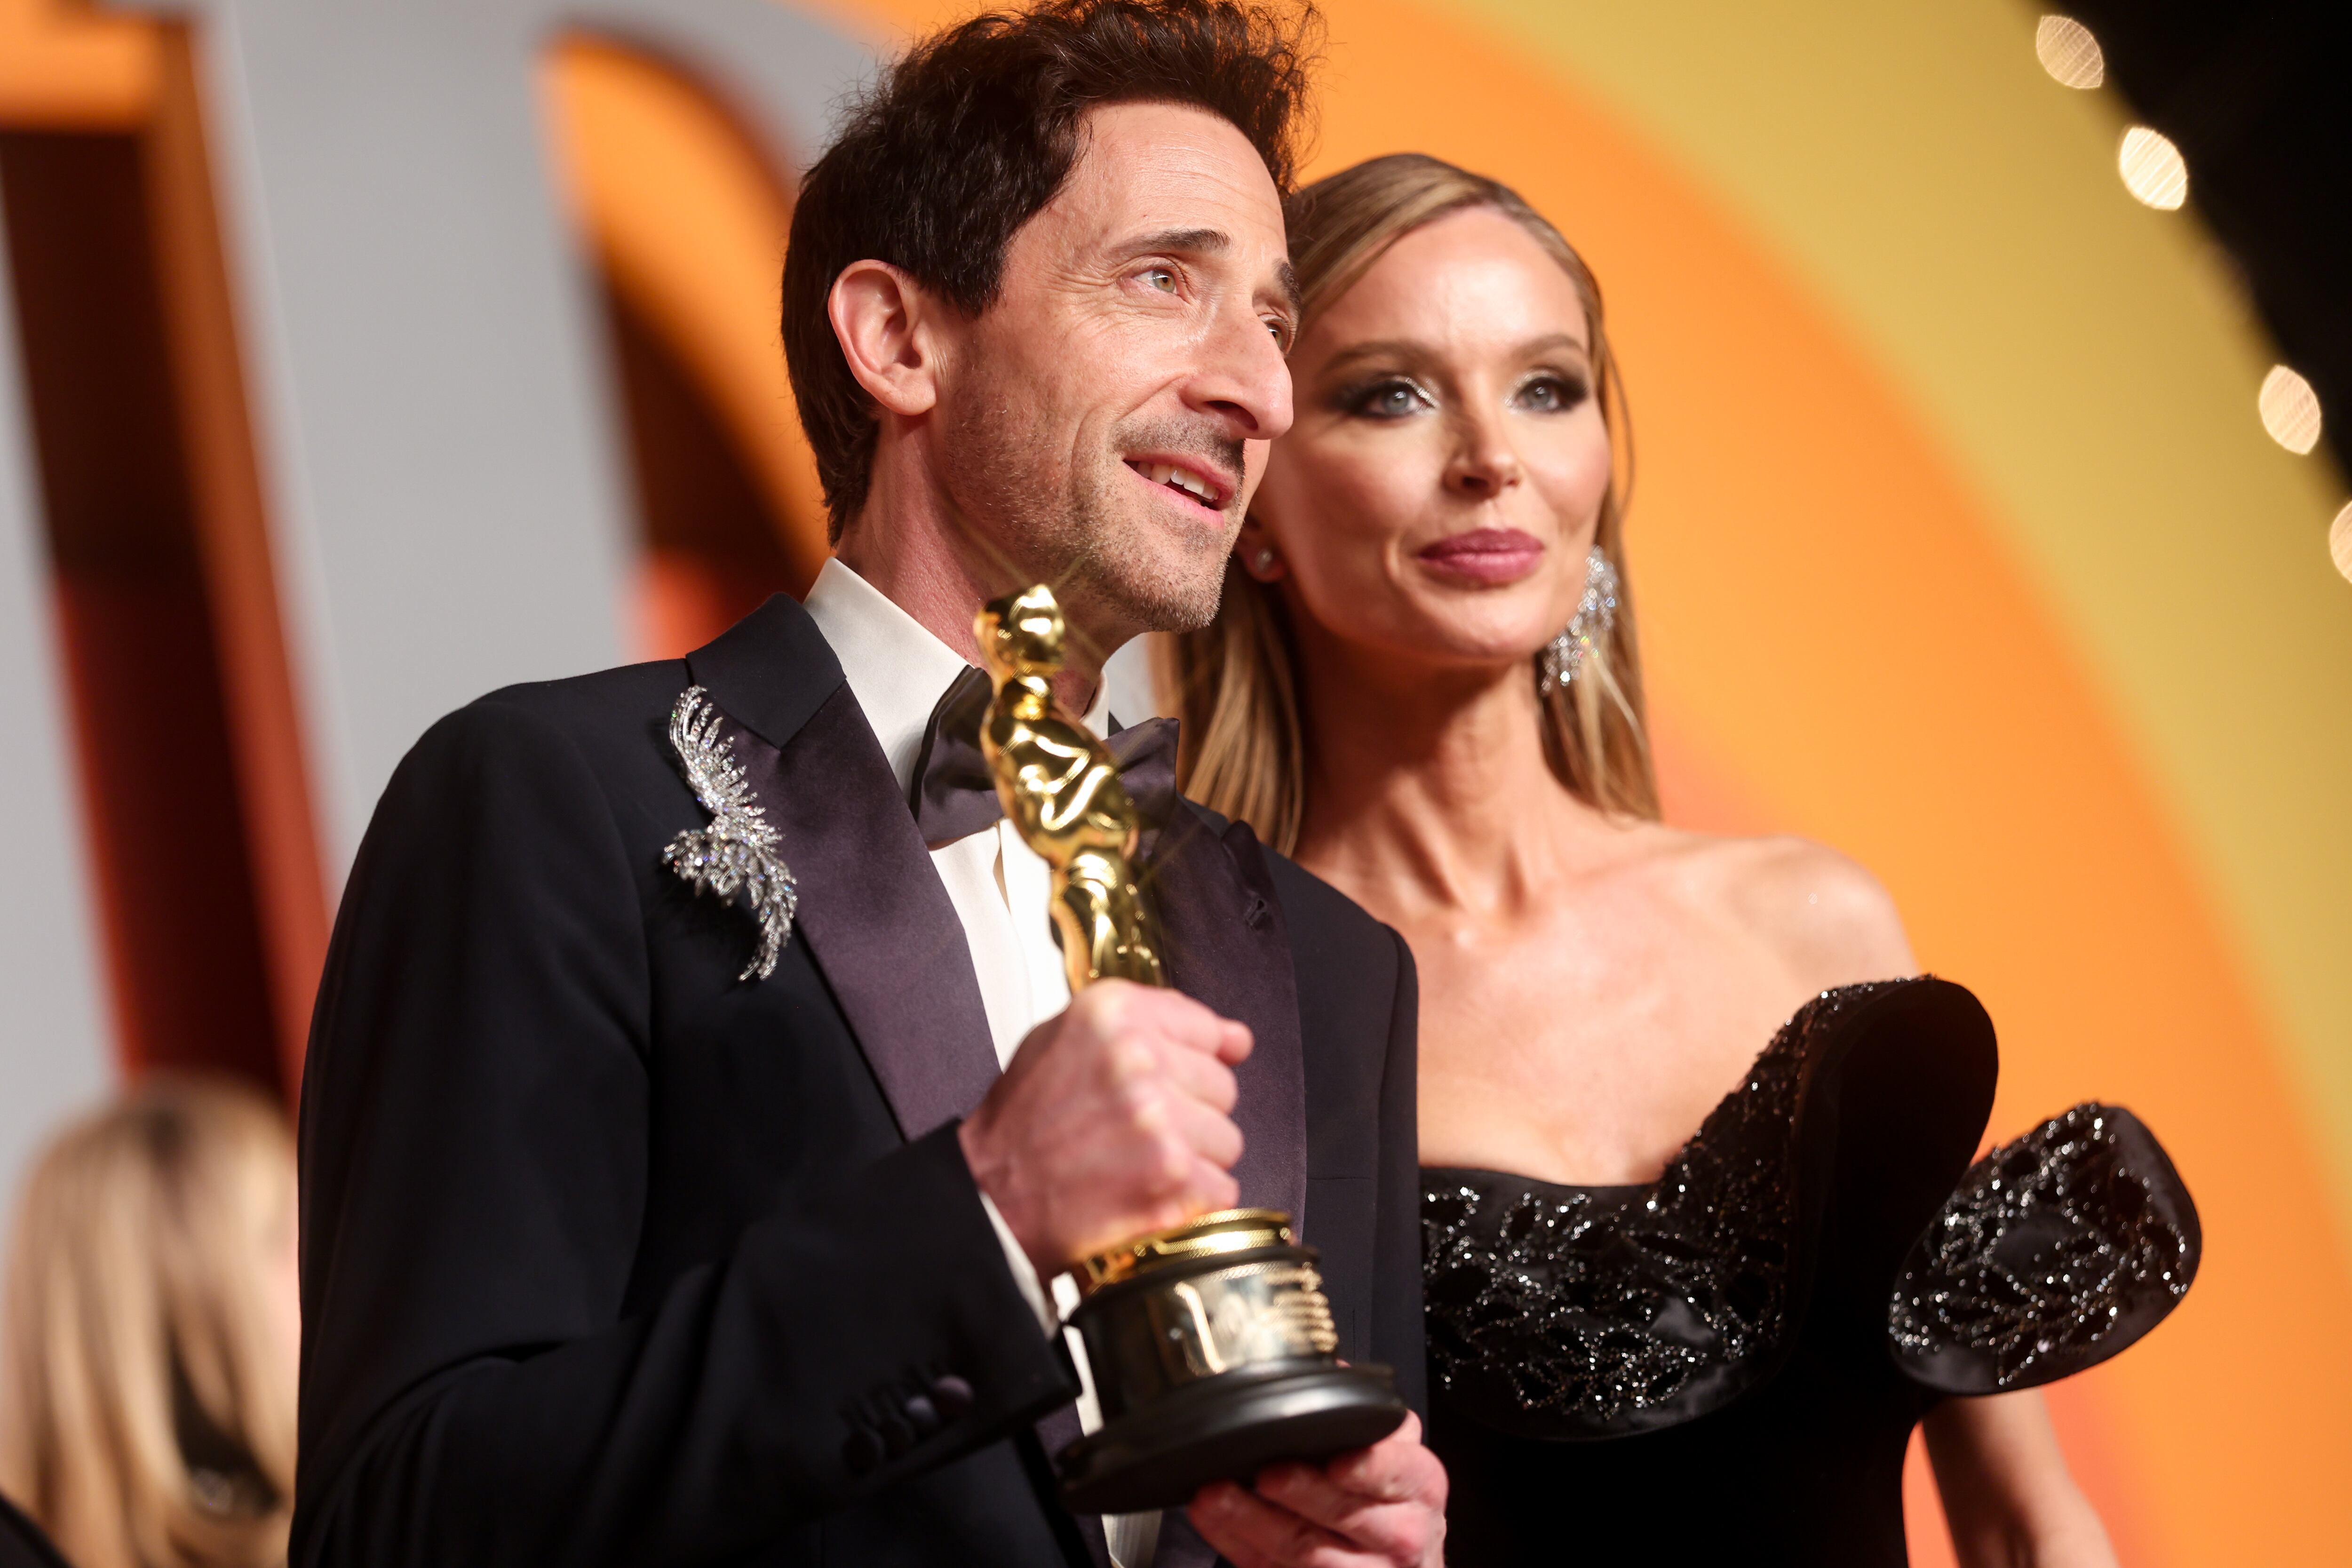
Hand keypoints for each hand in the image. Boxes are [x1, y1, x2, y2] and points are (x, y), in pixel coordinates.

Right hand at [958, 979, 1251, 1274]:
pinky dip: (1192, 1201)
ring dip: (1193, 1158)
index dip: (1191, 1061)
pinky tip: (1146, 1196)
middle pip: (1221, 1085)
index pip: (1205, 1026)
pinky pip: (1222, 1189)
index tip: (1175, 1080)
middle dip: (1188, 1112)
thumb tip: (1235, 1039)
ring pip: (1226, 1139)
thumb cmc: (1024, 1124)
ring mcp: (1160, 1122)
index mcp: (1111, 1014)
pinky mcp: (1175, 1181)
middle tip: (1135, 1132)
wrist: (990, 1199)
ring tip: (1137, 1165)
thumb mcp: (1065, 1039)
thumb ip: (1150, 1022)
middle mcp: (1138, 1060)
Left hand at [1187, 1411, 1446, 1567]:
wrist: (1405, 1563)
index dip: (1369, 1469)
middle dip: (1301, 1493)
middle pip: (1344, 1514)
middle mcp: (1399, 1533)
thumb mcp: (1400, 1456)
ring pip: (1305, 1551)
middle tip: (1266, 1472)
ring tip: (1217, 1495)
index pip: (1399, 1474)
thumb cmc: (1396, 1504)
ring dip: (1253, 1522)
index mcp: (1418, 1486)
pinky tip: (1212, 1519)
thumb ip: (1369, 1418)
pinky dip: (1235, 1543)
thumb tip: (1328, 1366)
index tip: (1338, 1462)